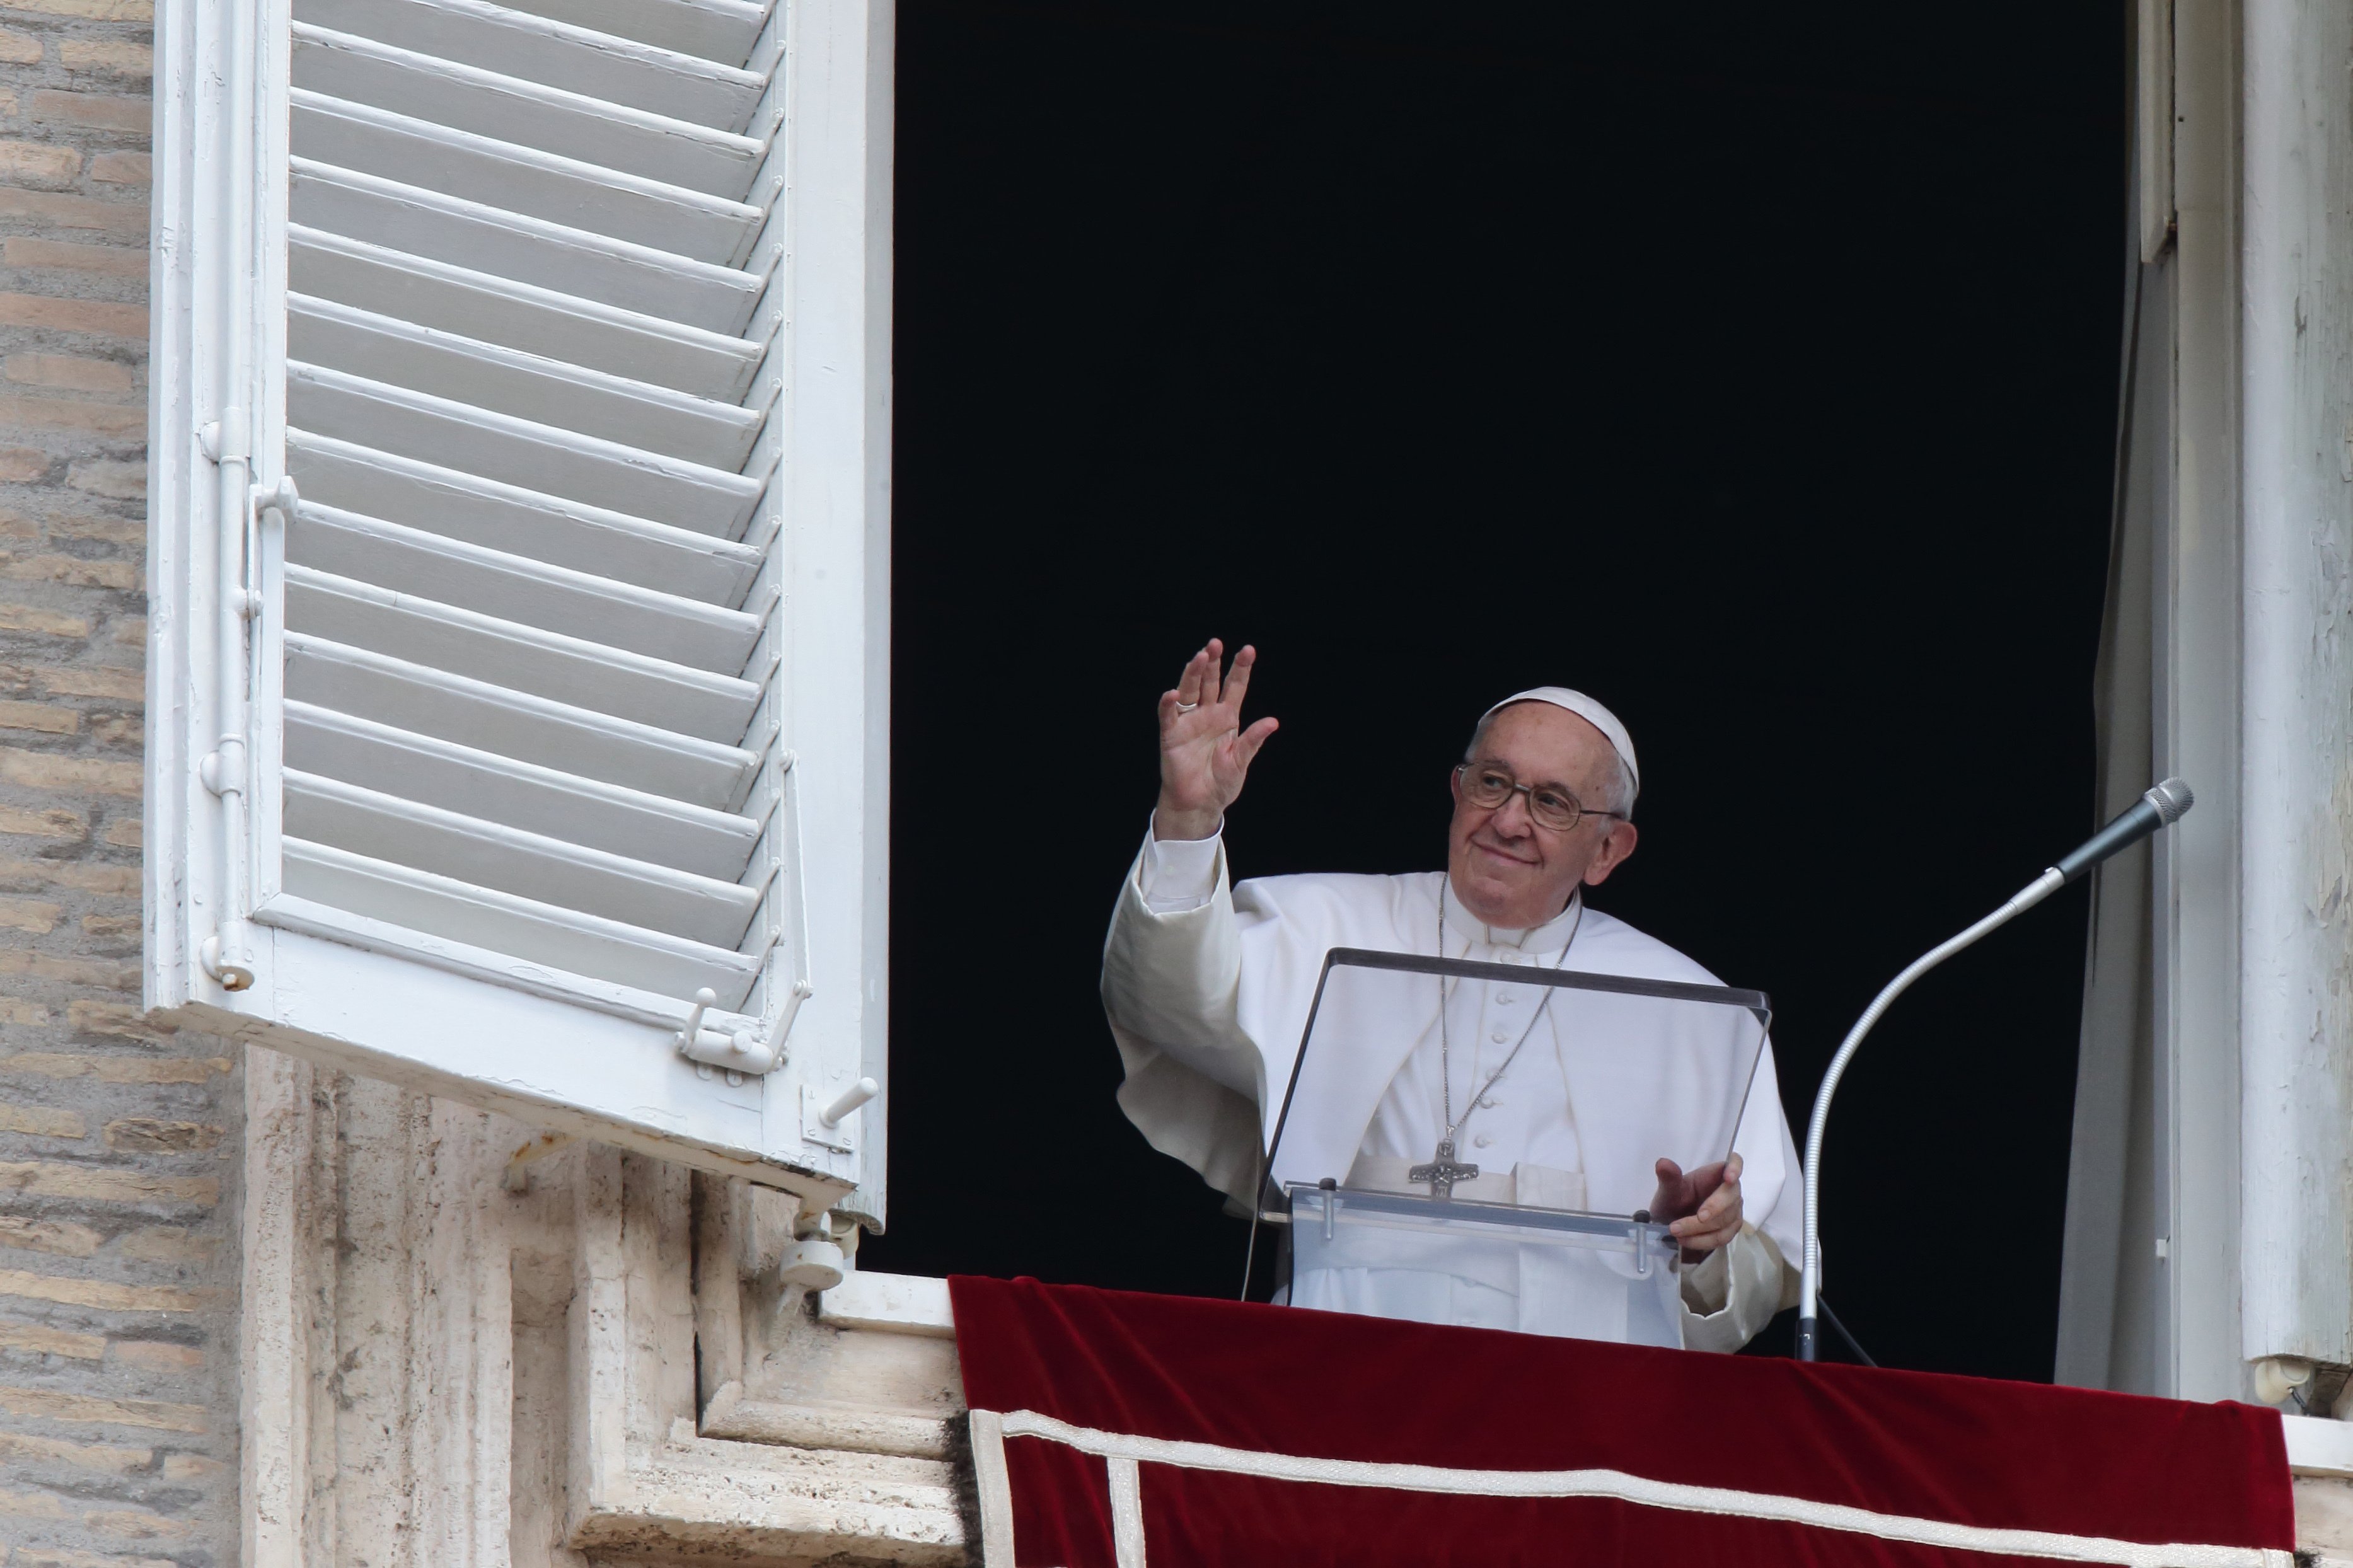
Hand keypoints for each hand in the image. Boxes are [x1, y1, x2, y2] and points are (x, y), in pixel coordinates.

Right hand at [1154, 639, 1278, 840]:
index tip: (1248, 650)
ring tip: (1200, 657)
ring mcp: (1189, 722)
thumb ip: (1253, 740)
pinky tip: (1173, 693)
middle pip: (1210, 682)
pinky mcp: (1171, 735)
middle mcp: (1207, 714)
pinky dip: (1169, 704)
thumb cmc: (1222, 782)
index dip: (1241, 669)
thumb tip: (1273, 722)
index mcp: (1228, 717)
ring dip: (1194, 674)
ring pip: (1190, 691)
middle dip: (1213, 663)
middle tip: (1215, 644)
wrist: (1200, 804)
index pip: (1235, 686)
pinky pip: (1168, 715)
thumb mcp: (1241, 761)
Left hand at [1649, 1153, 1742, 1259]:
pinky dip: (1702, 1241)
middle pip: (1731, 1197)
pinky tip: (1685, 1240)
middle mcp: (1729, 1191)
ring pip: (1725, 1220)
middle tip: (1697, 1217)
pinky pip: (1721, 1237)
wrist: (1670, 1225)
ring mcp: (1733, 1211)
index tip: (1729, 1178)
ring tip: (1676, 1231)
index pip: (1735, 1162)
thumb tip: (1663, 1163)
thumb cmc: (1673, 1201)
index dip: (1736, 1168)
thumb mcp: (1667, 1190)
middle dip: (1713, 1208)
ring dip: (1700, 1229)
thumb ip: (1668, 1178)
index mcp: (1715, 1173)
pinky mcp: (1730, 1230)